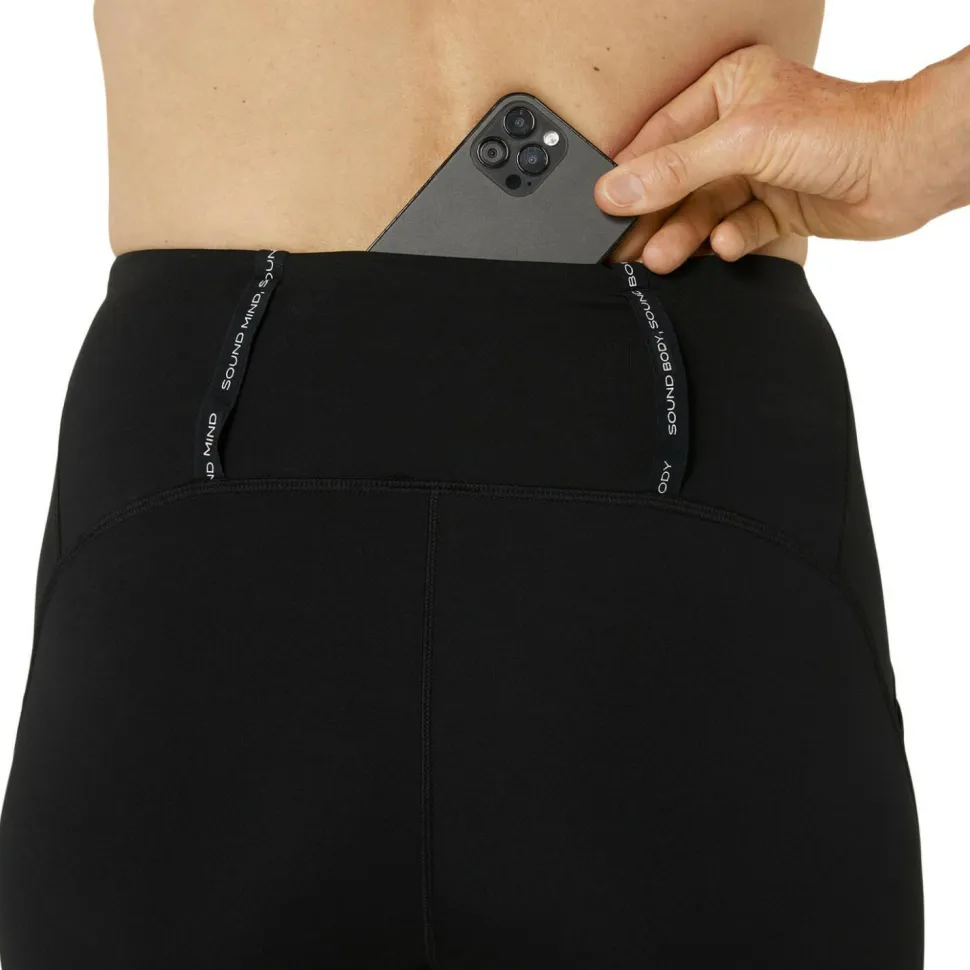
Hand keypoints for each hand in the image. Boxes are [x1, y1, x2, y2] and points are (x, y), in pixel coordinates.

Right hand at [594, 45, 934, 272]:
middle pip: (677, 179)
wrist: (909, 166)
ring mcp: (757, 169)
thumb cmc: (843, 130)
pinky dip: (727, 240)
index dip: (629, 176)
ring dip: (684, 235)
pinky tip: (723, 246)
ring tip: (664, 259)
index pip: (660, 137)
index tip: (602, 210)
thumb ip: (676, 168)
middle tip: (627, 249)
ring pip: (703, 209)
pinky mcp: (775, 205)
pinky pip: (735, 228)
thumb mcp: (744, 141)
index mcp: (727, 89)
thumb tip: (616, 190)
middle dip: (655, 216)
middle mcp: (739, 128)